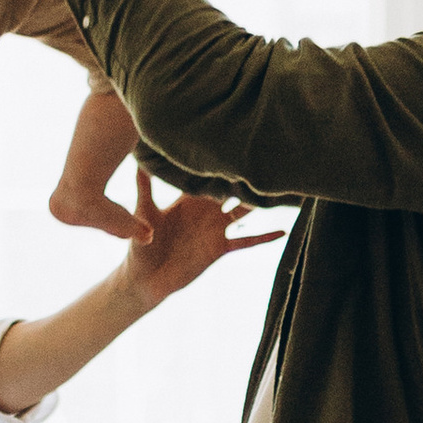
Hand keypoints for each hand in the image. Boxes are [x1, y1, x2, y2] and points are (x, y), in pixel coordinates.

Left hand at [114, 171, 280, 311]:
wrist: (146, 279)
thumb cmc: (141, 245)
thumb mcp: (143, 212)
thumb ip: (144, 187)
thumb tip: (138, 159)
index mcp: (187, 199)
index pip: (206, 175)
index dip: (218, 162)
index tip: (232, 142)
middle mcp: (205, 211)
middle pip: (230, 190)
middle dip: (244, 176)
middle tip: (264, 157)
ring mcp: (215, 229)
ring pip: (243, 211)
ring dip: (259, 202)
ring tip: (280, 188)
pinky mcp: (220, 248)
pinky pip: (247, 241)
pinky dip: (264, 237)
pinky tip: (283, 231)